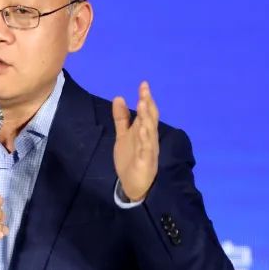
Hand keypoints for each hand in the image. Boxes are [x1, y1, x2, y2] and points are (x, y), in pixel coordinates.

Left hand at [111, 81, 159, 202]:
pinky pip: (146, 149)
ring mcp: (148, 149)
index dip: (146, 98)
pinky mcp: (146, 161)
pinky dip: (145, 139)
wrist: (133, 185)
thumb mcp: (123, 136)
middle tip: (144, 91)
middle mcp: (149, 138)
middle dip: (147, 104)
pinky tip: (142, 129)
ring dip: (147, 118)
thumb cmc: (130, 158)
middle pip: (150, 119)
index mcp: (144, 131)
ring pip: (150, 131)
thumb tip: (119, 97)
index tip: (143, 84)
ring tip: (143, 104)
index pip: (146, 112)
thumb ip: (121, 118)